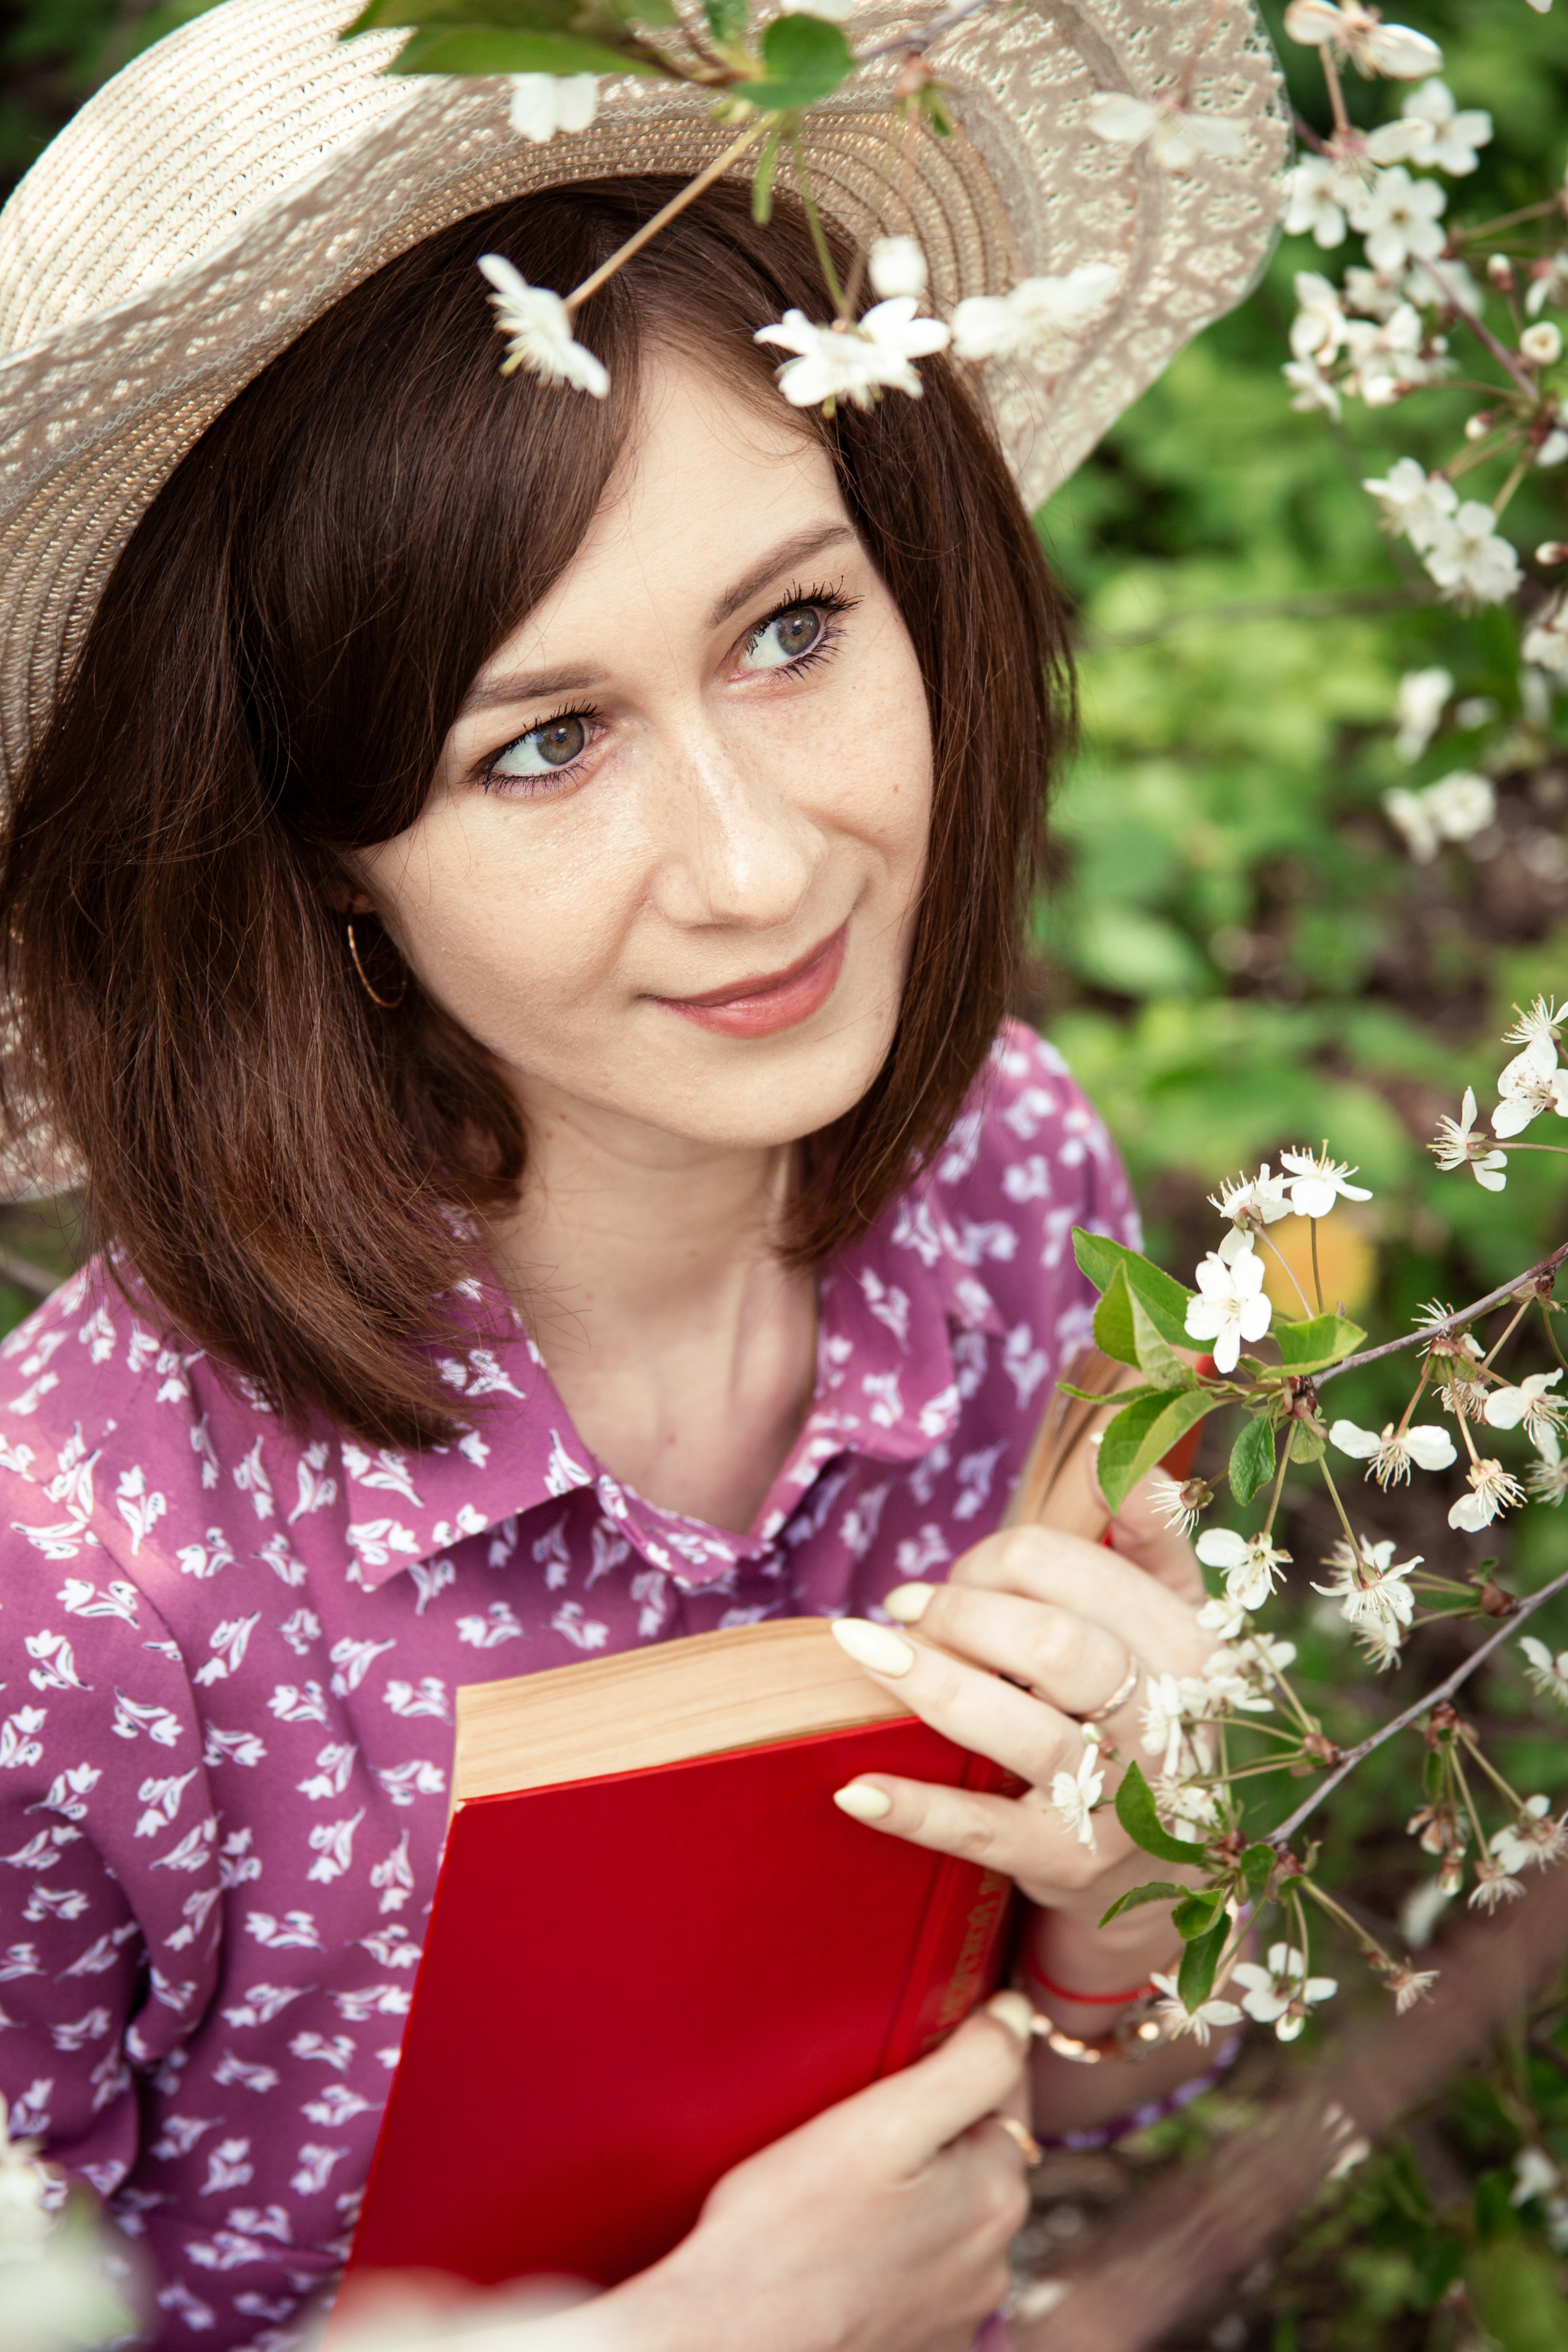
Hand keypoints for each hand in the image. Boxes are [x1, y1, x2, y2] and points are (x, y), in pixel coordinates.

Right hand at [597, 2001, 1031, 2351]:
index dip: (958, 2055)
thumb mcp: (882, 2121)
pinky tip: (843, 2238)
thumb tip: (1016, 2016)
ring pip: (949, 2214)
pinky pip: (921, 2270)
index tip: (905, 2053)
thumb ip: (968, 2064)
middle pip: (979, 2154)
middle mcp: (991, 2260)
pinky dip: (895, 2247)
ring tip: (846, 2178)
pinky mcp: (918, 2342)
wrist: (725, 2339)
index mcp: (995, 2195)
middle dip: (937, 2126)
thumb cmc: (786, 2231)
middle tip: (864, 2112)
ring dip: (918, 2189)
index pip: (1006, 2089)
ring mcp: (956, 2311)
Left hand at [829, 1475, 1215, 1932]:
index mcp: (1190, 1648)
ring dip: (931, 1682)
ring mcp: (1120, 1803)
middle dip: (963, 1612)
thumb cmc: (1146, 1706)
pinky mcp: (1066, 1864)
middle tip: (911, 1608)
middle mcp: (1167, 1727)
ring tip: (865, 1650)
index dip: (999, 1560)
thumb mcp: (1169, 1618)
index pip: (1076, 1572)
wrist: (1167, 1859)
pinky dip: (915, 1810)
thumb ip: (1148, 1531)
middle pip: (1053, 1644)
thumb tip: (1114, 1442)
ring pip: (1022, 1731)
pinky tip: (854, 1788)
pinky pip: (983, 1830)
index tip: (963, 1571)